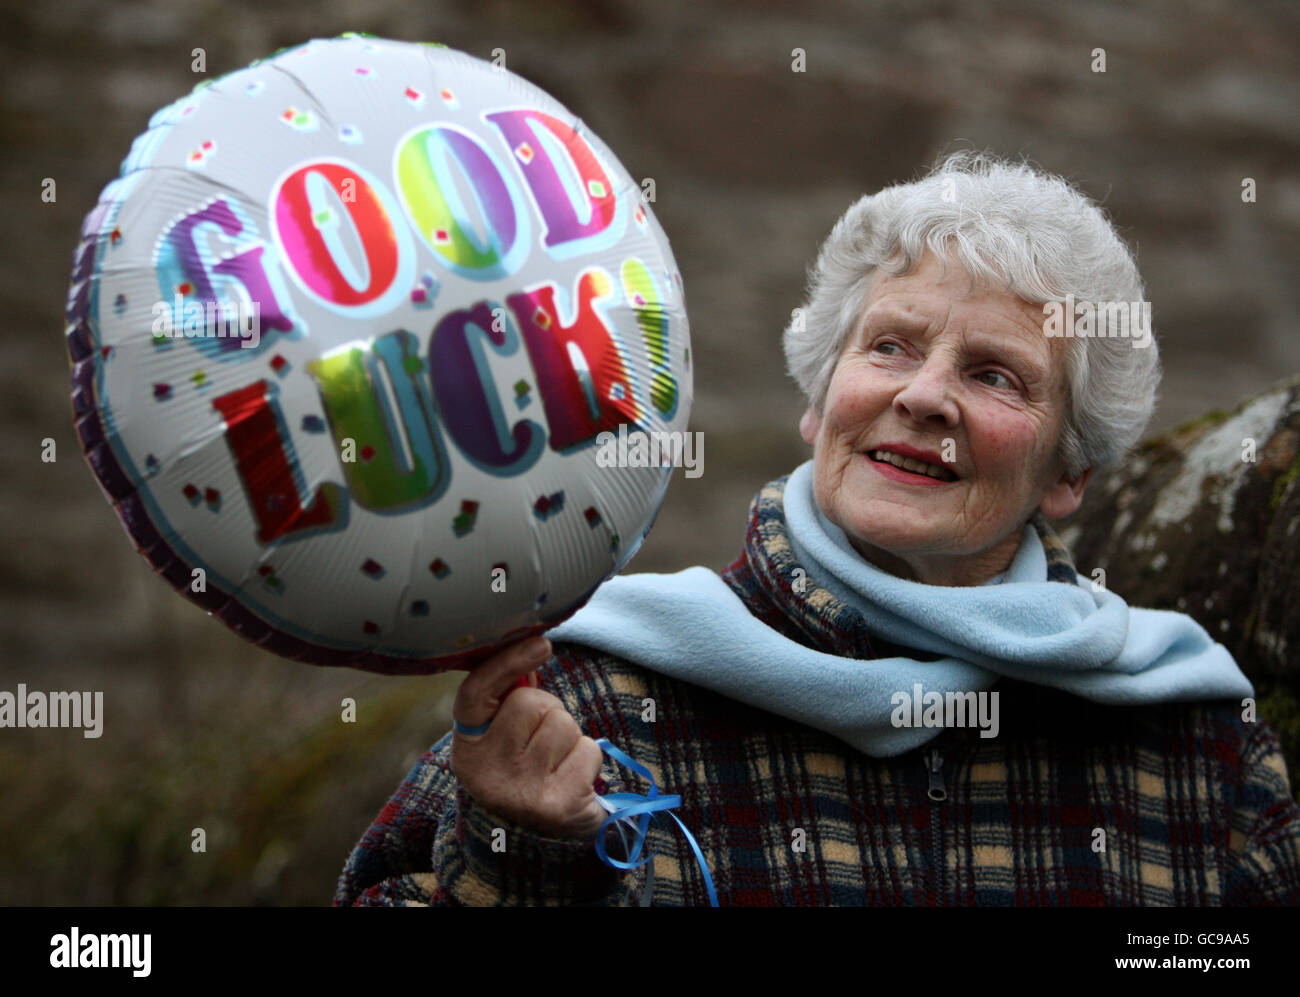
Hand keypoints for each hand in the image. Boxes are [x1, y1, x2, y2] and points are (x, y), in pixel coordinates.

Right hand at [450, 637, 606, 839]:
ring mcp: (519, 791)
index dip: (507, 662)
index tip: (541, 643)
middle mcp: (486, 771)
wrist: (535, 840)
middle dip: (548, 711)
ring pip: (563, 723)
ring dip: (569, 737)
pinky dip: (587, 759)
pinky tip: (571, 779)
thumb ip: (509, 697)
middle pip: (532, 701)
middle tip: (541, 741)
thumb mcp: (504, 738)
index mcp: (467, 747)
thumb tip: (531, 645)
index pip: (476, 692)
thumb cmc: (523, 770)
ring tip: (556, 762)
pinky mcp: (556, 806)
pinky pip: (588, 749)